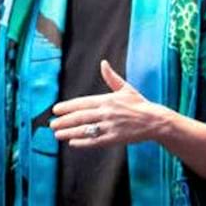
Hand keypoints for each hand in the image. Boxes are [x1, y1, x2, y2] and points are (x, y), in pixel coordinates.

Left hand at [50, 60, 168, 147]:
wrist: (154, 120)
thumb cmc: (140, 104)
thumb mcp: (126, 89)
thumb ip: (111, 78)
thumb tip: (103, 63)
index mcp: (107, 100)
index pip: (82, 103)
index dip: (67, 107)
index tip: (55, 110)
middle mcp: (106, 112)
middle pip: (80, 117)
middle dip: (63, 120)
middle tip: (51, 124)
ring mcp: (110, 126)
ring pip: (84, 129)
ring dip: (69, 132)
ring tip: (57, 134)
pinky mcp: (114, 138)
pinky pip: (94, 141)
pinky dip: (82, 142)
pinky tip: (72, 142)